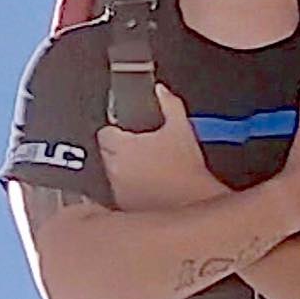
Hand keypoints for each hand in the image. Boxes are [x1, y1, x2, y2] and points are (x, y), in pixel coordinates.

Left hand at [98, 85, 223, 210]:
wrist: (194, 203)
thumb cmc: (187, 170)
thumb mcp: (181, 129)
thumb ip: (169, 104)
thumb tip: (161, 91)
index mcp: (123, 147)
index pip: (105, 133)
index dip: (116, 130)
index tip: (127, 133)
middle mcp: (115, 169)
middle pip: (107, 153)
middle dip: (120, 150)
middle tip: (143, 150)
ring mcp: (117, 190)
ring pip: (112, 174)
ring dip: (123, 170)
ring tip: (149, 169)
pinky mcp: (124, 207)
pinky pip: (120, 193)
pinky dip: (129, 189)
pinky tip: (149, 186)